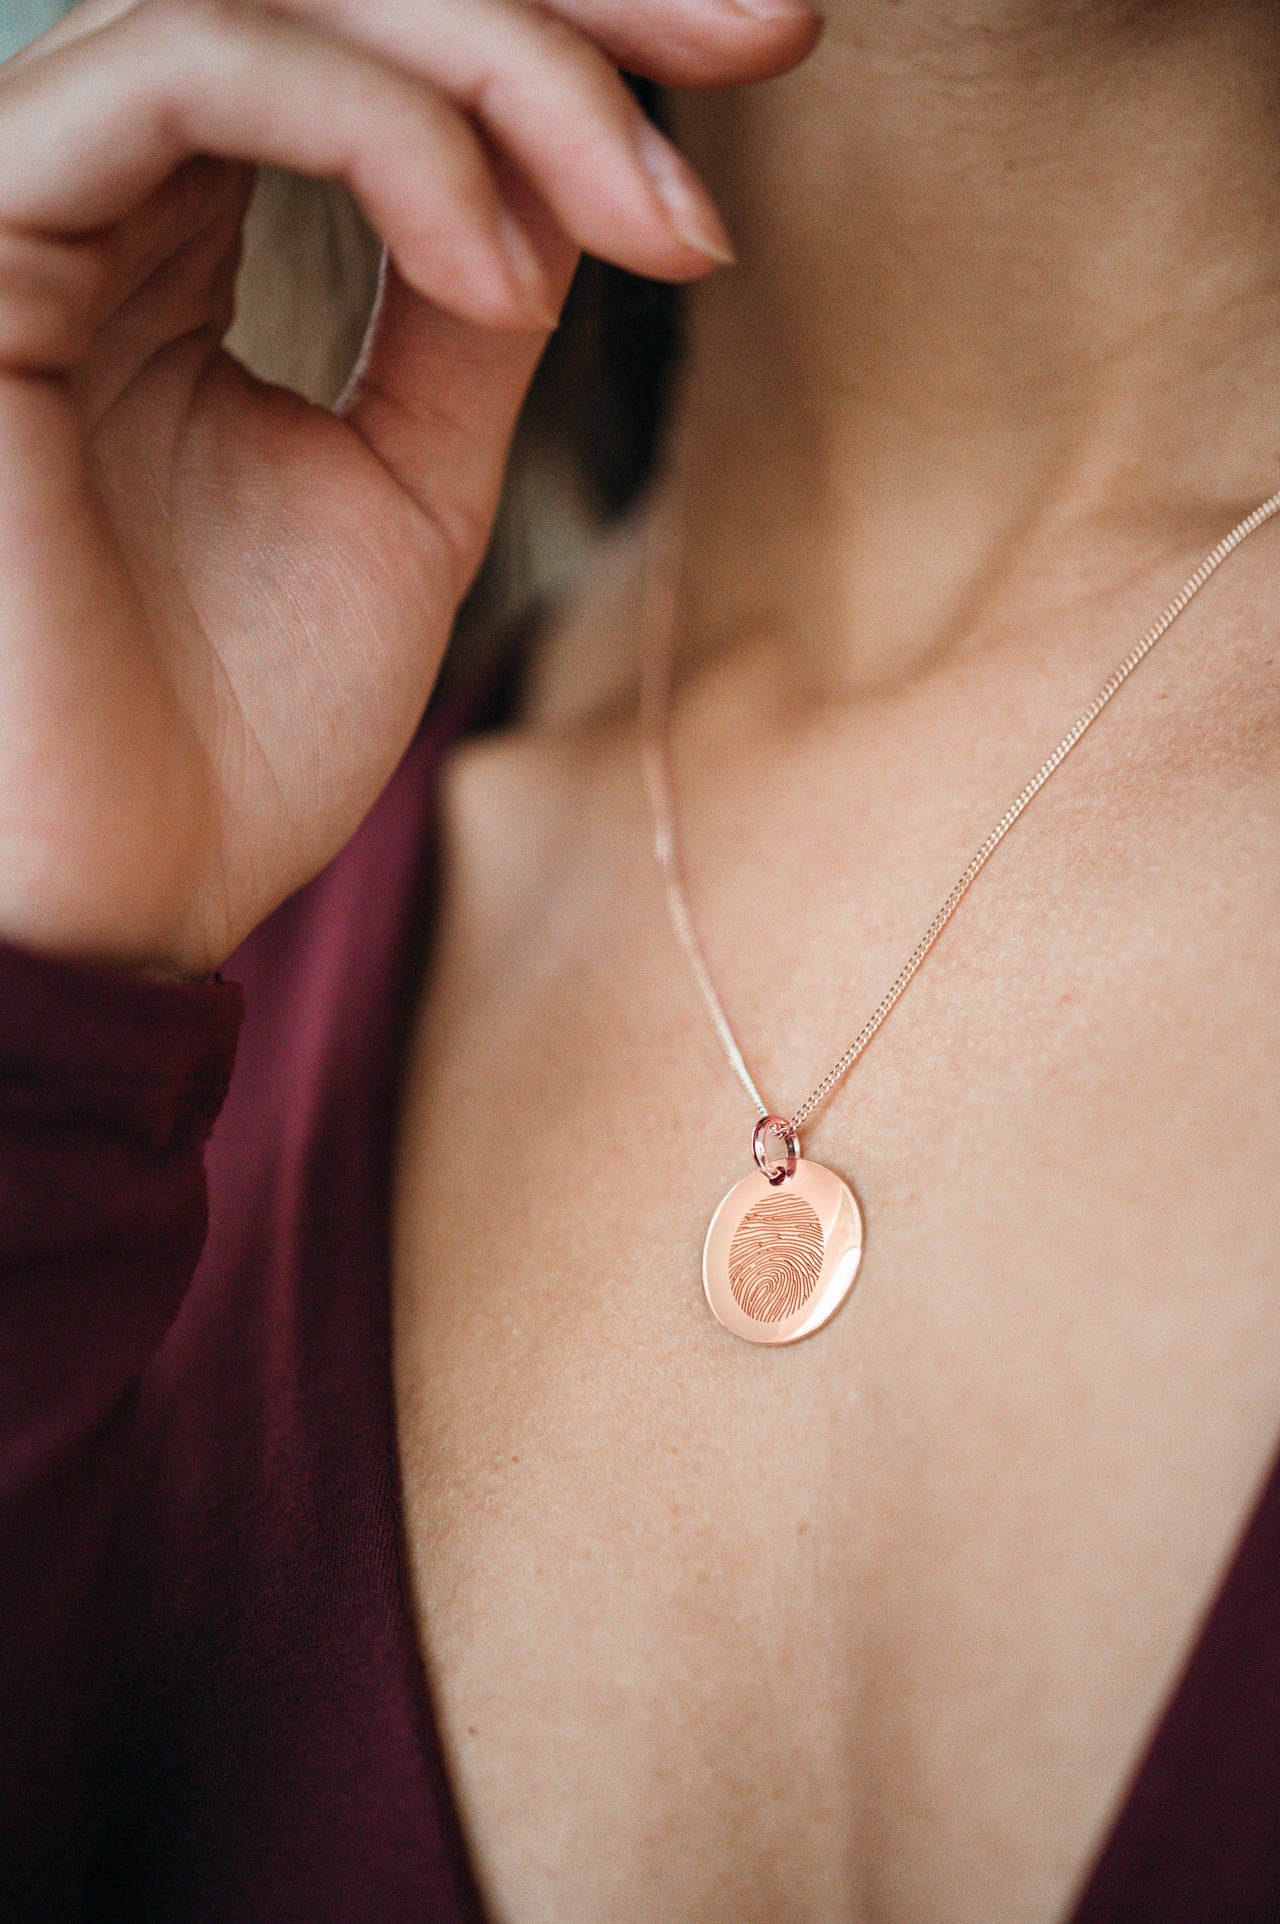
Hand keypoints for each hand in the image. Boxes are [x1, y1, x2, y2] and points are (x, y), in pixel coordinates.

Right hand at [0, 0, 817, 973]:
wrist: (127, 901)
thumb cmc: (243, 735)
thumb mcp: (406, 490)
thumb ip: (465, 310)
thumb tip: (585, 166)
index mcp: (177, 247)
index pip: (374, 46)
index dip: (573, 23)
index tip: (768, 47)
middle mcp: (101, 198)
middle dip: (574, 2)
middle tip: (768, 38)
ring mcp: (34, 211)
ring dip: (507, 69)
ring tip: (649, 220)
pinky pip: (180, 77)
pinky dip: (380, 137)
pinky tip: (503, 275)